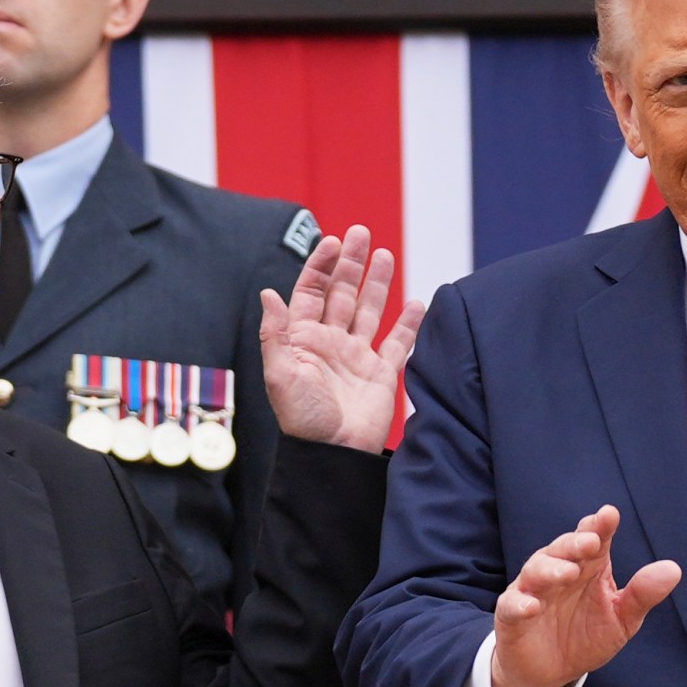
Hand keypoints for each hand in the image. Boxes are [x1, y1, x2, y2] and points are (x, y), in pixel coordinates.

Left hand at [258, 223, 423, 454]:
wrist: (333, 454)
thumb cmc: (302, 419)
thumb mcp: (280, 375)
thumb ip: (276, 334)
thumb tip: (269, 293)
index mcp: (303, 339)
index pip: (311, 292)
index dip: (321, 266)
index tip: (333, 243)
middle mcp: (331, 342)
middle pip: (342, 293)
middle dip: (351, 263)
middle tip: (361, 233)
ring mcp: (357, 356)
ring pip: (370, 310)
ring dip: (378, 283)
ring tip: (385, 254)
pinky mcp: (381, 373)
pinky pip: (398, 343)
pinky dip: (409, 323)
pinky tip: (417, 302)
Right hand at [489, 506, 680, 686]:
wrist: (551, 672)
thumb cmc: (586, 636)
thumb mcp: (621, 619)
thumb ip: (642, 595)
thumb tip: (674, 569)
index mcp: (589, 567)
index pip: (595, 539)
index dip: (600, 526)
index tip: (609, 515)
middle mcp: (559, 572)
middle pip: (563, 549)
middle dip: (575, 543)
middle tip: (590, 542)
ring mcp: (533, 592)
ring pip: (536, 570)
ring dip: (550, 570)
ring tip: (568, 573)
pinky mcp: (511, 616)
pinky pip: (512, 606)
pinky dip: (520, 604)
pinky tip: (532, 607)